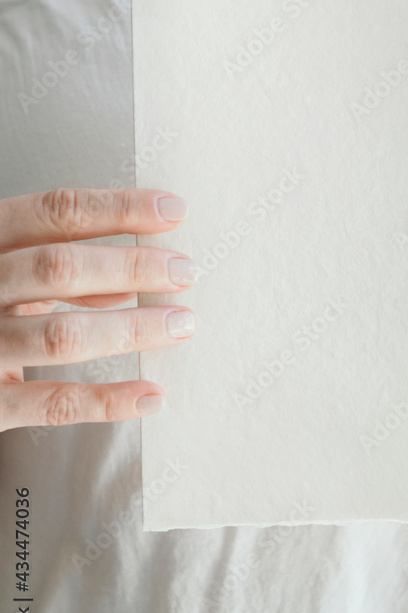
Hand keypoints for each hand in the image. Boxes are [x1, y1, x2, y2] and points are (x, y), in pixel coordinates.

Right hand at [0, 188, 196, 431]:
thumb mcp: (9, 274)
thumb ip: (58, 274)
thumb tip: (130, 284)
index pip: (54, 212)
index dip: (118, 209)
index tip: (173, 212)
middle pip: (58, 268)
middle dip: (130, 266)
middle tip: (184, 272)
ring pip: (61, 334)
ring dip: (131, 328)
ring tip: (181, 324)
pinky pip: (53, 403)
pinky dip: (108, 400)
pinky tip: (150, 394)